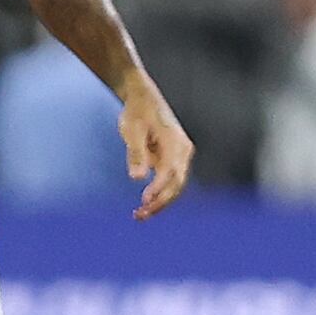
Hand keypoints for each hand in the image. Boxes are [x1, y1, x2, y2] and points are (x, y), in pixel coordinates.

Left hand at [118, 74, 193, 220]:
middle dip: (161, 202)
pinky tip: (144, 206)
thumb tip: (137, 178)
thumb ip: (136, 153)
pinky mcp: (172, 160)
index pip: (170, 171)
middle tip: (140, 215)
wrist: (142, 98)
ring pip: (175, 186)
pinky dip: (159, 194)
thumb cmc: (137, 112)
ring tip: (140, 215)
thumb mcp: (132, 130)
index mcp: (176, 142)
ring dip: (160, 202)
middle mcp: (183, 151)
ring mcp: (179, 157)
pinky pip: (169, 182)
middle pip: (177, 183)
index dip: (159, 187)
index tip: (144, 200)